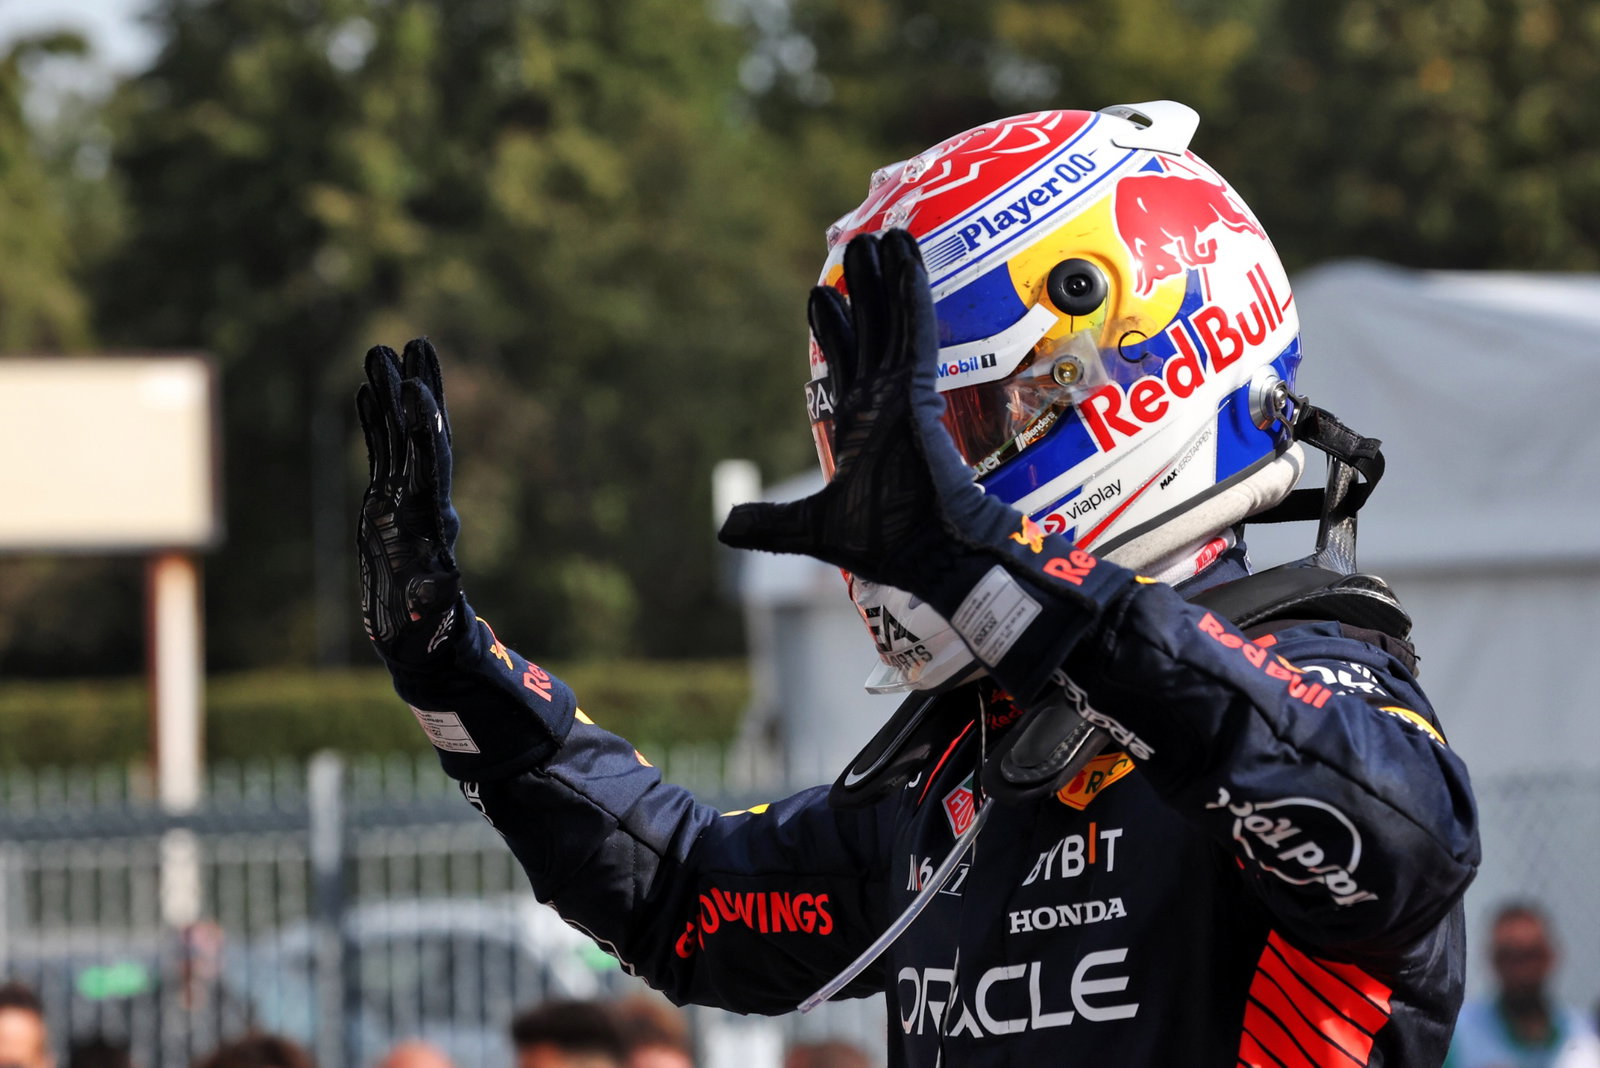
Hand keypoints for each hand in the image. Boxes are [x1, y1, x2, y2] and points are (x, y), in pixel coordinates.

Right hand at [356, 338, 464, 663]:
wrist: (421, 642)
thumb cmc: (425, 635)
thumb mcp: (429, 618)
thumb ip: (434, 596)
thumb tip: (445, 581)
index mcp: (431, 521)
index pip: (431, 463)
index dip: (425, 426)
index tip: (417, 389)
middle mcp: (422, 500)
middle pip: (424, 435)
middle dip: (419, 390)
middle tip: (418, 343)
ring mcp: (406, 498)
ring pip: (401, 436)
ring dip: (393, 394)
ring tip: (382, 349)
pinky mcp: (388, 504)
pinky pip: (383, 453)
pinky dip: (375, 422)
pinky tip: (368, 390)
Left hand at [719, 230, 1132, 709]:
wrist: (925, 556)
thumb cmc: (884, 545)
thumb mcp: (810, 529)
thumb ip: (770, 522)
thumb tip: (725, 528)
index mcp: (859, 426)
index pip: (844, 363)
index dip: (832, 328)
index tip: (821, 294)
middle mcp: (882, 402)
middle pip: (872, 330)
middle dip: (864, 289)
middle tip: (859, 245)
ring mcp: (904, 393)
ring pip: (894, 321)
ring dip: (888, 279)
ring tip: (884, 236)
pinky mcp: (921, 390)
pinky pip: (915, 332)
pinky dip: (911, 295)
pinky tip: (907, 260)